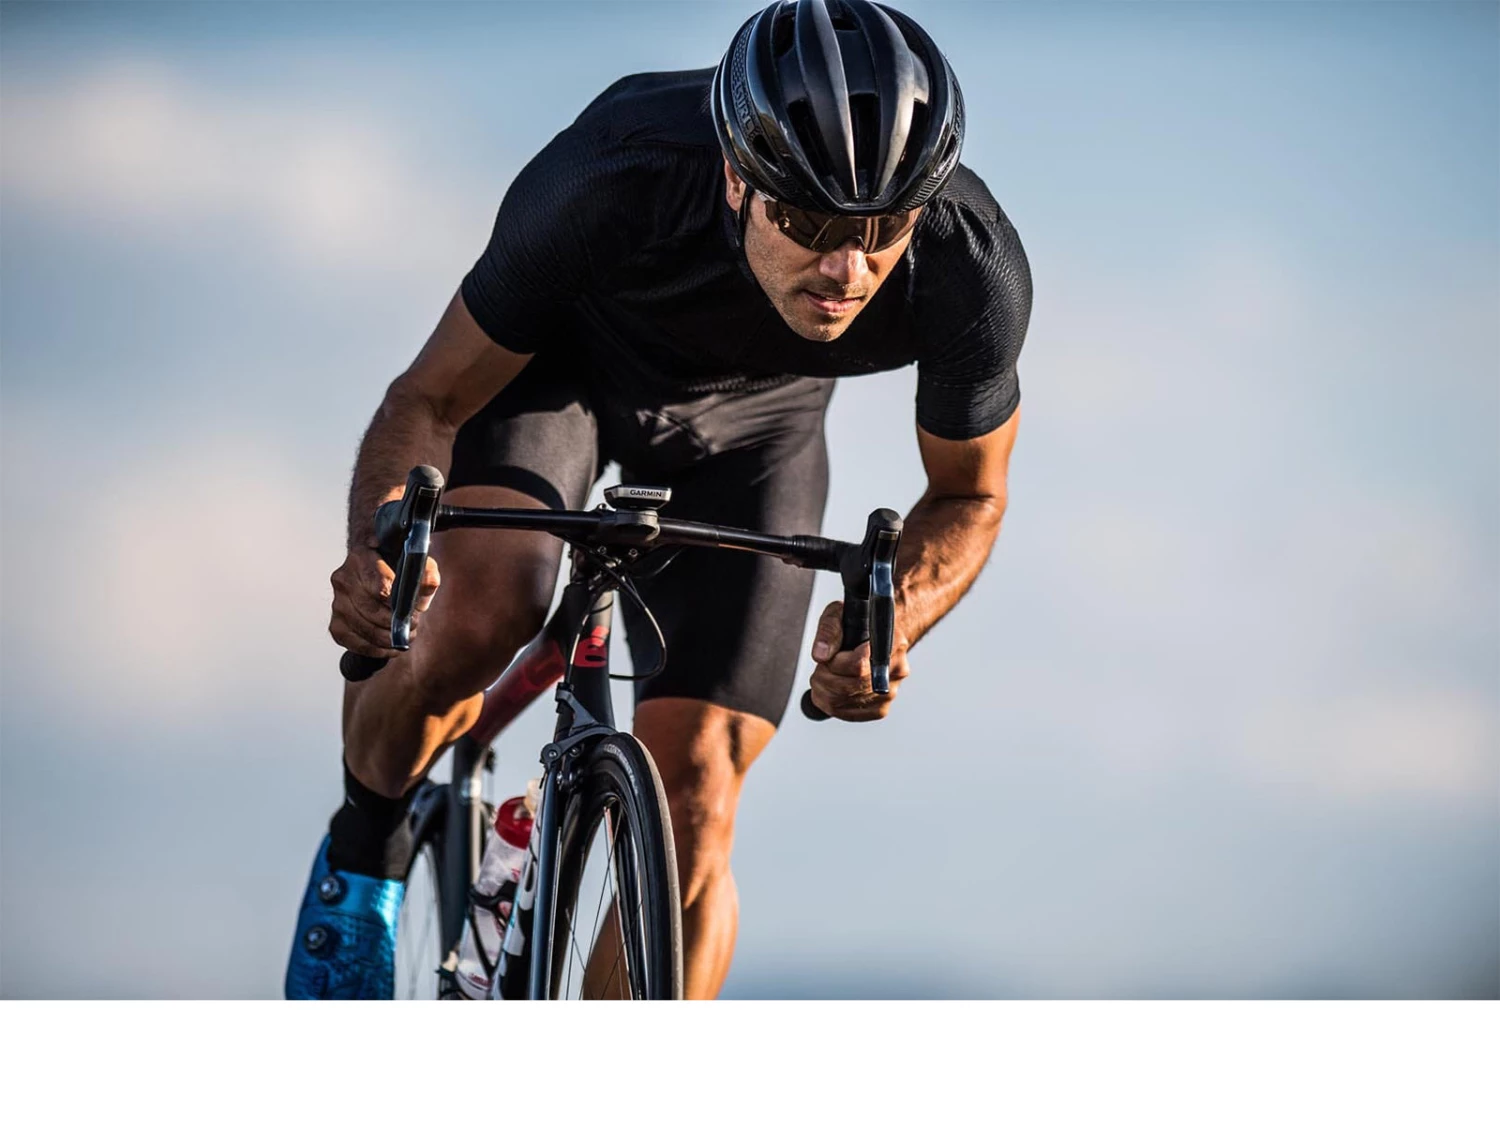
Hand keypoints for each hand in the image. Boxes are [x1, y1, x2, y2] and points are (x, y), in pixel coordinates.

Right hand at [328, 544, 439, 657]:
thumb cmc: (397, 567)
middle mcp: (344, 578)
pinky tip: (389, 648)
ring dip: (386, 638)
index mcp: (361, 557)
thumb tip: (426, 590)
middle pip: (369, 608)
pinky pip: (353, 642)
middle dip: (394, 623)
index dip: (395, 602)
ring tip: (404, 638)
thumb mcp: (416, 562)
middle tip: (413, 627)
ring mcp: (337, 602)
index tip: (412, 612)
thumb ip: (426, 573)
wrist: (374, 571)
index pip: (377, 582)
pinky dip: (373, 649)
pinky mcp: (336, 623)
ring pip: (362, 627)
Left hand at [806, 599, 910, 720]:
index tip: (830, 657)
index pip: (860, 665)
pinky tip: (829, 689)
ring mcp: (890, 692)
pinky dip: (829, 703)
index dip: (837, 663)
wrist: (876, 634)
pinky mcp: (880, 708)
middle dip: (825, 676)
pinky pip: (847, 714)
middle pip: (850, 686)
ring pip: (844, 702)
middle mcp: (897, 670)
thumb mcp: (840, 613)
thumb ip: (830, 630)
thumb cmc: (858, 622)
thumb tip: (821, 656)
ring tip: (823, 675)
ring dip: (823, 690)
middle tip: (821, 666)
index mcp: (893, 643)